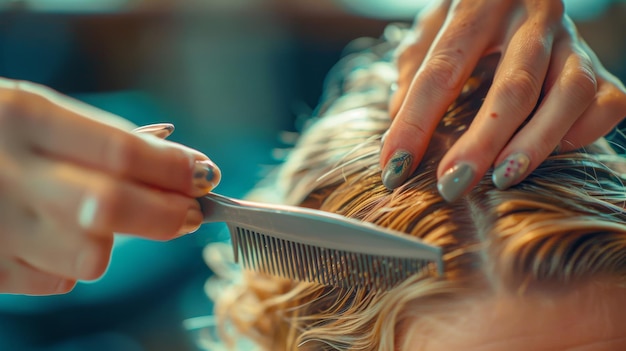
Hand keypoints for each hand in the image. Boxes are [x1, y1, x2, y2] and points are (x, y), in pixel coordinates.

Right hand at [0, 78, 220, 294]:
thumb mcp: (35, 114)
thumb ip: (105, 138)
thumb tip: (180, 160)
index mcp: (22, 118)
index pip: (120, 152)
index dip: (174, 170)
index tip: (204, 176)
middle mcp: (6, 173)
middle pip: (112, 209)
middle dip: (167, 214)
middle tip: (188, 211)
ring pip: (90, 258)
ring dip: (107, 241)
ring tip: (85, 218)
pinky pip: (56, 280)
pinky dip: (64, 263)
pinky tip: (42, 236)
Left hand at [380, 0, 625, 200]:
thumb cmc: (468, 18)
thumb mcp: (431, 28)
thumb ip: (413, 69)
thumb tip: (397, 125)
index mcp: (478, 7)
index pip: (441, 70)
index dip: (415, 124)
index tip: (394, 168)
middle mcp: (531, 18)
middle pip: (512, 86)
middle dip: (481, 142)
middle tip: (452, 184)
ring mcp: (572, 40)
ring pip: (570, 93)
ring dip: (536, 143)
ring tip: (503, 178)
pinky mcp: (602, 65)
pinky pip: (606, 101)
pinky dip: (583, 131)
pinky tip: (554, 149)